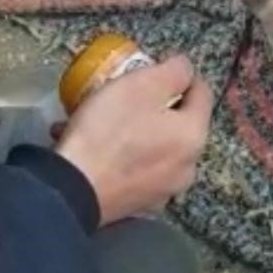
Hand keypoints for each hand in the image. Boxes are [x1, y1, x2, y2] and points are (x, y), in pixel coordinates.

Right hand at [58, 57, 212, 223]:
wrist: (70, 189)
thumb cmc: (110, 130)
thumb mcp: (142, 85)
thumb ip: (174, 71)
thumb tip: (186, 68)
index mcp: (194, 136)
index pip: (202, 92)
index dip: (180, 74)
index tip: (155, 67)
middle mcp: (187, 168)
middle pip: (179, 121)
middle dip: (156, 104)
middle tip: (128, 92)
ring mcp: (163, 191)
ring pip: (155, 145)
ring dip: (136, 128)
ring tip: (104, 117)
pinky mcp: (138, 204)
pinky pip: (136, 167)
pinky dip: (122, 153)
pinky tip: (94, 143)